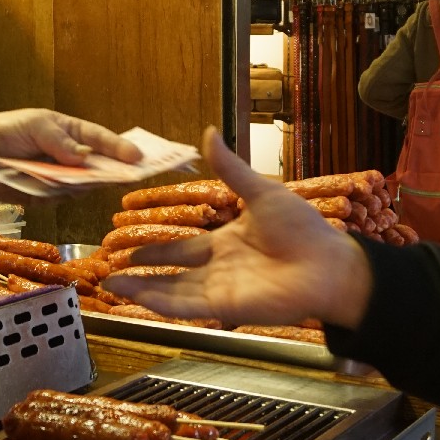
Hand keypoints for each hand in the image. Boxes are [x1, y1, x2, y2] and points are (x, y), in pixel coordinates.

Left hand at [0, 109, 141, 202]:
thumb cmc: (10, 130)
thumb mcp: (35, 126)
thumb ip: (59, 141)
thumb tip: (83, 157)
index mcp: (74, 134)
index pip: (102, 141)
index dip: (121, 149)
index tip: (138, 158)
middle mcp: (73, 158)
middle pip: (100, 167)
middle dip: (114, 172)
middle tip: (129, 176)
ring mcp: (61, 179)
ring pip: (82, 186)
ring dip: (83, 184)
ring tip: (82, 179)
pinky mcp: (46, 196)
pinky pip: (59, 199)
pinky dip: (57, 194)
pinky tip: (48, 187)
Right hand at [103, 128, 373, 329]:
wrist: (327, 265)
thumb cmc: (302, 228)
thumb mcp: (260, 192)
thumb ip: (229, 169)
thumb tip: (208, 132)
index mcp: (227, 241)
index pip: (184, 249)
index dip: (156, 252)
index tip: (130, 250)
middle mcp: (220, 268)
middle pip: (172, 273)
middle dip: (142, 273)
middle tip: (112, 269)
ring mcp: (221, 289)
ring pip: (172, 292)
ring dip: (142, 289)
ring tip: (111, 283)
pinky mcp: (225, 307)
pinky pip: (185, 306)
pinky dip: (159, 302)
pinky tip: (135, 297)